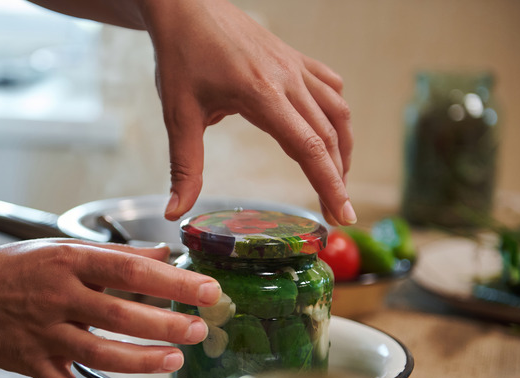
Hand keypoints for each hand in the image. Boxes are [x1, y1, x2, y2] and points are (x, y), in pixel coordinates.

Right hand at [0, 239, 221, 377]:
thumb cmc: (15, 268)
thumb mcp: (62, 248)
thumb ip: (114, 254)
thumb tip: (163, 252)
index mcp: (69, 261)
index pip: (130, 268)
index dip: (173, 280)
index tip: (207, 289)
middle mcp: (57, 297)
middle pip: (120, 314)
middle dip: (165, 324)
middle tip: (198, 329)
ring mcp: (44, 334)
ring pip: (99, 355)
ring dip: (142, 360)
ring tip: (174, 359)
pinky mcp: (32, 364)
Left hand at [141, 0, 354, 225]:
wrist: (186, 5)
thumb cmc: (181, 56)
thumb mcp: (178, 115)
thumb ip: (184, 166)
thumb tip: (176, 211)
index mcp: (262, 95)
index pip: (308, 148)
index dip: (329, 185)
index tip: (343, 215)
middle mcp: (288, 80)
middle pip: (328, 136)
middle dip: (338, 179)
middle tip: (340, 214)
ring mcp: (295, 66)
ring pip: (336, 111)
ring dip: (342, 148)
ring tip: (337, 179)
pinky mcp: (293, 57)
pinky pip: (328, 86)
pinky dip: (335, 113)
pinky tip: (330, 130)